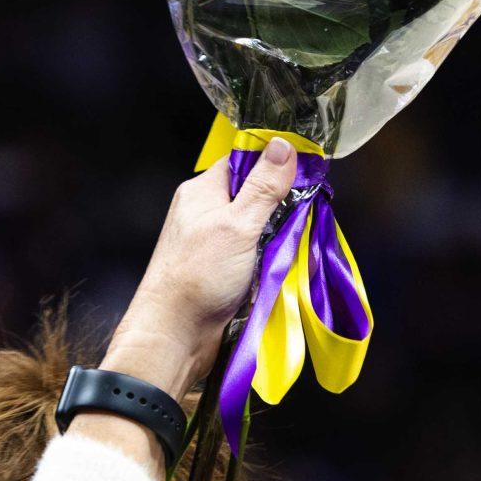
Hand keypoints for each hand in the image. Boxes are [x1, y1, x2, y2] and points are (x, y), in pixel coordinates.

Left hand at [102, 142, 300, 391]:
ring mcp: (214, 243)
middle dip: (283, 209)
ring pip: (260, 229)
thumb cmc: (198, 276)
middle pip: (256, 196)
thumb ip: (263, 187)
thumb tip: (283, 144)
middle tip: (301, 222)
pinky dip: (270, 263)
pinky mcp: (222, 270)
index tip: (305, 175)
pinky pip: (255, 256)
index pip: (244, 161)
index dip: (274, 165)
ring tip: (291, 253)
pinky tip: (280, 273)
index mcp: (203, 191)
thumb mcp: (238, 225)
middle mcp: (207, 213)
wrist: (174, 336)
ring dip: (278, 241)